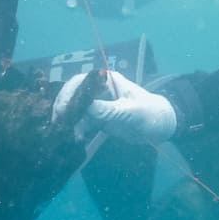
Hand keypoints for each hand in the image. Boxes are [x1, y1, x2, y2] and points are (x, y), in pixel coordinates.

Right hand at [52, 69, 176, 144]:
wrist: (160, 126)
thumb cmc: (150, 113)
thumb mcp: (131, 112)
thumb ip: (109, 110)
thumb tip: (87, 108)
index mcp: (108, 81)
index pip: (82, 82)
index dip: (70, 92)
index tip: (64, 108)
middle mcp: (99, 90)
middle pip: (74, 95)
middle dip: (64, 107)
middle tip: (58, 122)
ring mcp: (98, 105)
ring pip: (76, 109)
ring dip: (69, 120)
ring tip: (66, 134)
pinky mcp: (98, 118)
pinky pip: (82, 122)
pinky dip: (77, 129)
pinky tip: (76, 138)